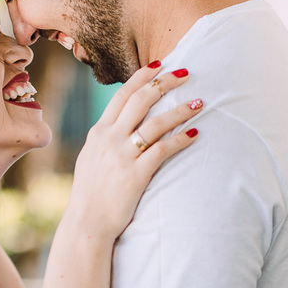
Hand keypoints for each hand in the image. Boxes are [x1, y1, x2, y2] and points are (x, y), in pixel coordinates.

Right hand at [65, 63, 201, 239]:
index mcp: (99, 132)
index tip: (159, 65)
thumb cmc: (91, 194)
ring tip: (199, 103)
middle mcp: (109, 139)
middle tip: (186, 72)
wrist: (87, 223)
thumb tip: (119, 127)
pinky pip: (163, 150)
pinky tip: (195, 134)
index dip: (142, 77)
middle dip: (165, 82)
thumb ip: (105, 140)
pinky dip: (181, 139)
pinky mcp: (136, 174)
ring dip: (180, 110)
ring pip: (155, 123)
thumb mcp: (91, 159)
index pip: (122, 95)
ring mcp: (122, 156)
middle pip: (140, 100)